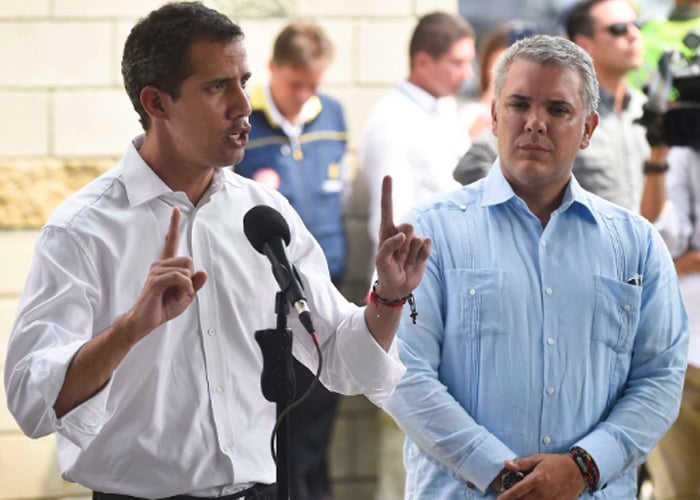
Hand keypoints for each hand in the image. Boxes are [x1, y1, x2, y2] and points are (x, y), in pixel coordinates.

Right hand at [123, 207, 207, 342]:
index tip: (175, 209)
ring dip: (186, 287)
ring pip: (186, 269)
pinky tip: (178, 296)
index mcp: (166, 265)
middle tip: (179, 292)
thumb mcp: (185, 296)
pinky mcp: (155, 280)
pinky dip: (184, 288)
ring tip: (174, 296)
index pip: (171, 241)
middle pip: (189, 260)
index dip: (174, 225)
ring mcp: (156, 271)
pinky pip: (179, 278)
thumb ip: (195, 284)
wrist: (146, 320)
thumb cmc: (163, 307)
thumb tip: (204, 271)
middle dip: (190, 279)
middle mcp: (160, 264)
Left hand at [374, 175, 430, 299]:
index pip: (387, 209)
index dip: (387, 192)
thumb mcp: (381, 260)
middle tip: (397, 258)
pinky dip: (422, 254)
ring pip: (417, 238)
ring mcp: (413, 240)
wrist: (398, 286)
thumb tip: (402, 235)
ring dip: (410, 253)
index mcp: (386, 231)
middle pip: (407, 226)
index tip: (387, 176)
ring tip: (404, 262)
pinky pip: (427, 243)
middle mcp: (400, 232)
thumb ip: (389, 246)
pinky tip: (415, 261)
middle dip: (403, 243)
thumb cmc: (385, 272)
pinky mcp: (424, 247)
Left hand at [497, 454, 584, 499]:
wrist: (578, 471)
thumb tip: (506, 464)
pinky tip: (533, 499)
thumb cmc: (557, 463)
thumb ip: (522, 463)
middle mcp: (542, 493)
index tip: (499, 498)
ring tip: (518, 498)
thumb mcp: (538, 459)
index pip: (516, 491)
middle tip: (506, 498)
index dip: (506, 496)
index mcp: (536, 479)